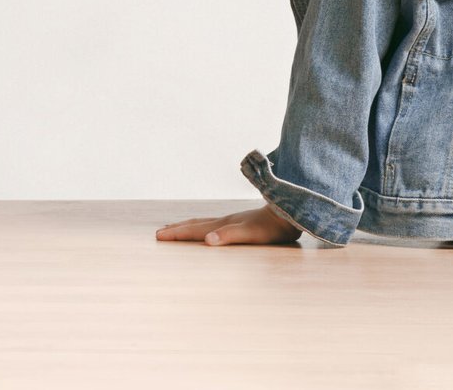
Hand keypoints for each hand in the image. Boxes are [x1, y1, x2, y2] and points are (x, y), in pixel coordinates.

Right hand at [154, 203, 302, 245]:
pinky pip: (219, 224)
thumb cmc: (274, 226)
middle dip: (178, 229)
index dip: (177, 233)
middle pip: (198, 224)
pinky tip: (214, 228)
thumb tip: (207, 240)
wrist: (294, 211)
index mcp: (225, 225)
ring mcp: (237, 219)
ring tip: (180, 226)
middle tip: (160, 232)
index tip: (158, 235)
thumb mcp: (251, 233)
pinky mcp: (246, 221)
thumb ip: (229, 235)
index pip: (196, 230)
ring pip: (208, 222)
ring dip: (191, 225)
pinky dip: (207, 226)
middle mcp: (228, 220)